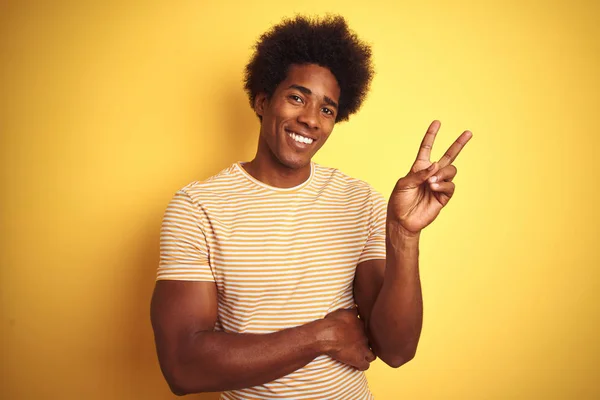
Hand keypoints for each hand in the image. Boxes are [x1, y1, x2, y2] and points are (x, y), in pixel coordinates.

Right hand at [323, 308, 374, 370]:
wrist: (328, 335)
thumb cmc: (334, 322)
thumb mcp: (344, 311)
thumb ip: (353, 310)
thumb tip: (357, 307)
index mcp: (362, 325)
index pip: (370, 330)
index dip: (365, 333)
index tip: (358, 334)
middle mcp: (365, 337)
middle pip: (372, 343)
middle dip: (367, 344)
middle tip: (359, 345)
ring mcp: (363, 349)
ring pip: (372, 356)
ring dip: (367, 356)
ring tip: (360, 356)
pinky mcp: (358, 359)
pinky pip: (365, 366)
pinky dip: (360, 366)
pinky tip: (356, 365)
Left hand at [388, 120, 471, 234]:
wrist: (402, 220)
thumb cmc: (399, 201)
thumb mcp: (404, 184)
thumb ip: (419, 173)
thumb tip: (436, 165)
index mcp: (419, 168)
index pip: (427, 148)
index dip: (431, 135)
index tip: (437, 122)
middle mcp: (431, 174)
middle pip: (449, 156)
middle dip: (459, 144)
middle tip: (468, 133)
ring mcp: (439, 184)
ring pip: (451, 171)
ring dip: (442, 174)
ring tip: (430, 183)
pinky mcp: (444, 196)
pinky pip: (450, 186)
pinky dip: (443, 184)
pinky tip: (434, 188)